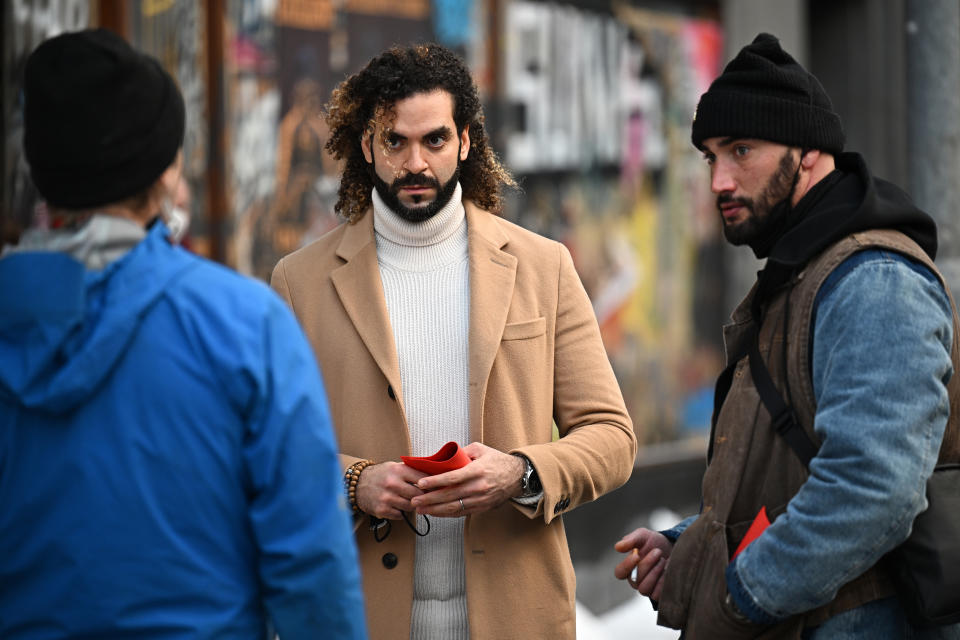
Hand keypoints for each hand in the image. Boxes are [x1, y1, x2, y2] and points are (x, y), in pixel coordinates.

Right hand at [356, 461, 427, 519]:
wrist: (357, 485)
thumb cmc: (379, 475)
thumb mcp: (394, 466)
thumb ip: (411, 471)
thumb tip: (432, 476)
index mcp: (398, 470)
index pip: (422, 479)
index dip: (430, 484)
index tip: (433, 488)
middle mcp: (392, 483)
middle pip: (418, 494)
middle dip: (422, 497)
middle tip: (422, 497)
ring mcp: (387, 498)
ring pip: (410, 506)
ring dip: (411, 505)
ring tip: (408, 501)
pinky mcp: (382, 509)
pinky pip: (400, 515)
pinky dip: (401, 512)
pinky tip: (397, 506)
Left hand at [410, 443, 524, 516]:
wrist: (517, 477)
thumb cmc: (497, 461)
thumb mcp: (480, 449)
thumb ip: (462, 452)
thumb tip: (443, 457)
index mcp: (477, 470)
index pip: (452, 478)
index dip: (435, 482)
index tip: (421, 483)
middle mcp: (479, 487)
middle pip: (450, 495)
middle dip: (429, 499)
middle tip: (414, 500)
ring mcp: (481, 499)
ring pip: (454, 507)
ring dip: (435, 509)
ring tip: (420, 509)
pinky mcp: (482, 507)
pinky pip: (461, 513)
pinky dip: (447, 514)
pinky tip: (435, 512)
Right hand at [613, 528, 672, 600]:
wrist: (673, 548)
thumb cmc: (654, 542)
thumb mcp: (643, 536)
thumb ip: (630, 540)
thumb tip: (617, 547)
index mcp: (628, 567)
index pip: (620, 572)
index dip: (626, 566)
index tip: (637, 555)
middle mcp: (636, 580)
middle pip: (635, 580)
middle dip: (647, 564)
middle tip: (657, 551)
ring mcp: (647, 588)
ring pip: (644, 589)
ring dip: (655, 573)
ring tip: (663, 560)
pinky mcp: (658, 594)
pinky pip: (656, 594)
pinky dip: (663, 582)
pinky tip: (668, 571)